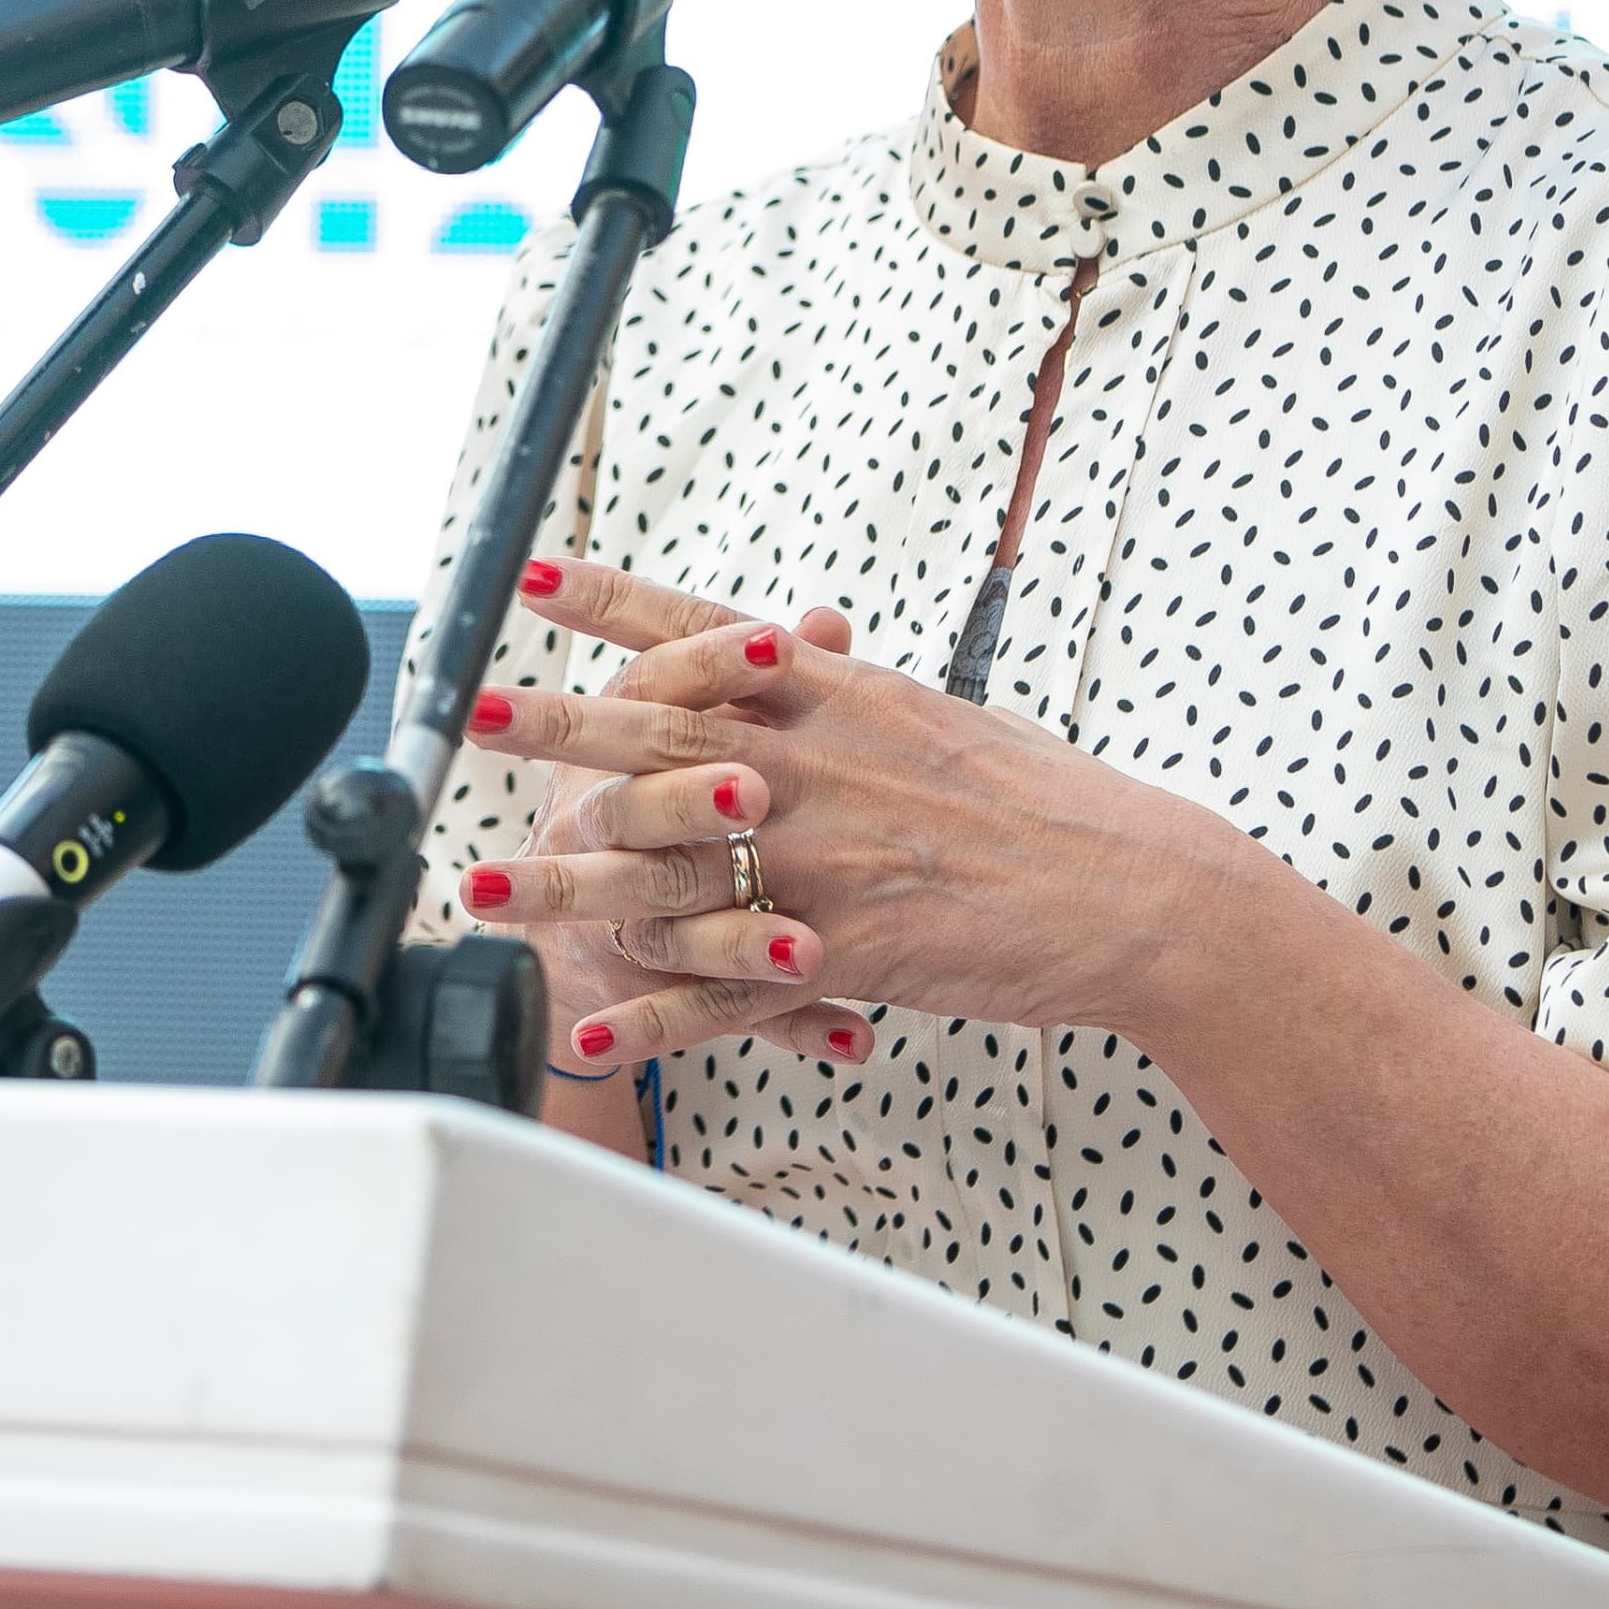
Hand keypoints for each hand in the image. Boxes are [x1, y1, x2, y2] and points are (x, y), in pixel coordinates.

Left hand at [464, 557, 1277, 1066]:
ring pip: (672, 870)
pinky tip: (590, 1031)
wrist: (1138, 892)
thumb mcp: (937, 718)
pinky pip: (728, 991)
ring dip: (567, 885)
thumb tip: (790, 645)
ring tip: (483, 891)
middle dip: (556, 727)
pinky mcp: (849, 951)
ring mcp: (831, 859)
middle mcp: (822, 764)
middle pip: (663, 733)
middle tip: (470, 716)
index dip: (614, 604)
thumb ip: (845, 693)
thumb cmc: (1045, 803)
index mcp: (842, 695)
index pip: (707, 633)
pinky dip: (655, 1017)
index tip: (531, 578)